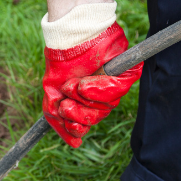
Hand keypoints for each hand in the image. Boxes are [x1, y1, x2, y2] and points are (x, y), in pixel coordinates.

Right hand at [42, 22, 142, 147]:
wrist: (68, 37)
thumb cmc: (61, 63)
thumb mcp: (52, 94)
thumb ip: (58, 119)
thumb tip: (75, 144)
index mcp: (89, 102)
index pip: (87, 123)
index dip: (77, 126)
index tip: (67, 119)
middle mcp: (104, 96)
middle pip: (96, 118)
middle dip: (78, 113)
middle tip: (66, 101)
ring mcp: (117, 85)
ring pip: (106, 106)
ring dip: (84, 98)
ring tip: (73, 85)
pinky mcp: (127, 73)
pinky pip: (117, 90)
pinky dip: (99, 88)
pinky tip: (85, 83)